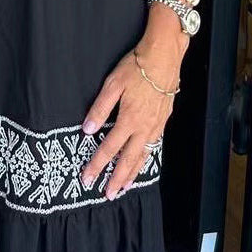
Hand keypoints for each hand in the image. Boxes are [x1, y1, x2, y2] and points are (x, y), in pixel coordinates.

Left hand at [80, 23, 187, 198]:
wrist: (164, 57)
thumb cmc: (137, 67)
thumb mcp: (112, 84)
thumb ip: (99, 108)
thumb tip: (87, 129)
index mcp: (128, 119)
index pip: (108, 149)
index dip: (96, 165)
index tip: (87, 179)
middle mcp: (143, 127)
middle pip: (128, 160)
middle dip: (116, 179)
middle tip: (108, 195)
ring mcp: (156, 126)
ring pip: (143, 156)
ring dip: (132, 173)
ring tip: (125, 187)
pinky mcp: (163, 121)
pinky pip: (153, 146)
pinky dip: (146, 159)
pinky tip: (142, 163)